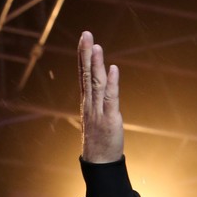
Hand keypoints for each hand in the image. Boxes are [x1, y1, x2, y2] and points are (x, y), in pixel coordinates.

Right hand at [79, 31, 123, 162]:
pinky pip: (110, 98)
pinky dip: (112, 83)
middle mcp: (90, 103)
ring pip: (96, 83)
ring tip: (96, 45)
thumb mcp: (97, 116)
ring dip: (96, 64)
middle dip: (86, 53)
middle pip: (86, 74)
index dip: (83, 56)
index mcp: (87, 101)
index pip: (83, 74)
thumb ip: (99, 101)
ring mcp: (98, 110)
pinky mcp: (110, 118)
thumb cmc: (100, 139)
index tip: (84, 39)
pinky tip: (113, 69)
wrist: (99, 162)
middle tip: (86, 33)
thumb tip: (103, 87)